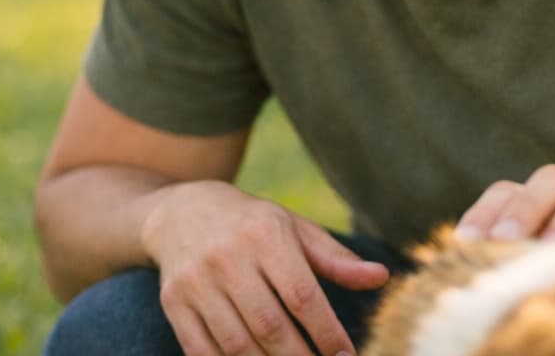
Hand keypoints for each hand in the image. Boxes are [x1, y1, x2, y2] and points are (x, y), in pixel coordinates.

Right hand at [140, 180, 389, 354]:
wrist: (181, 212)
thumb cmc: (253, 225)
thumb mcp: (294, 230)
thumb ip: (335, 258)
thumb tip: (380, 278)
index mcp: (264, 234)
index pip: (302, 295)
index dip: (327, 333)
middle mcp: (227, 256)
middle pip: (270, 326)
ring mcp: (196, 282)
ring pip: (237, 343)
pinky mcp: (174, 302)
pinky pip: (202, 350)